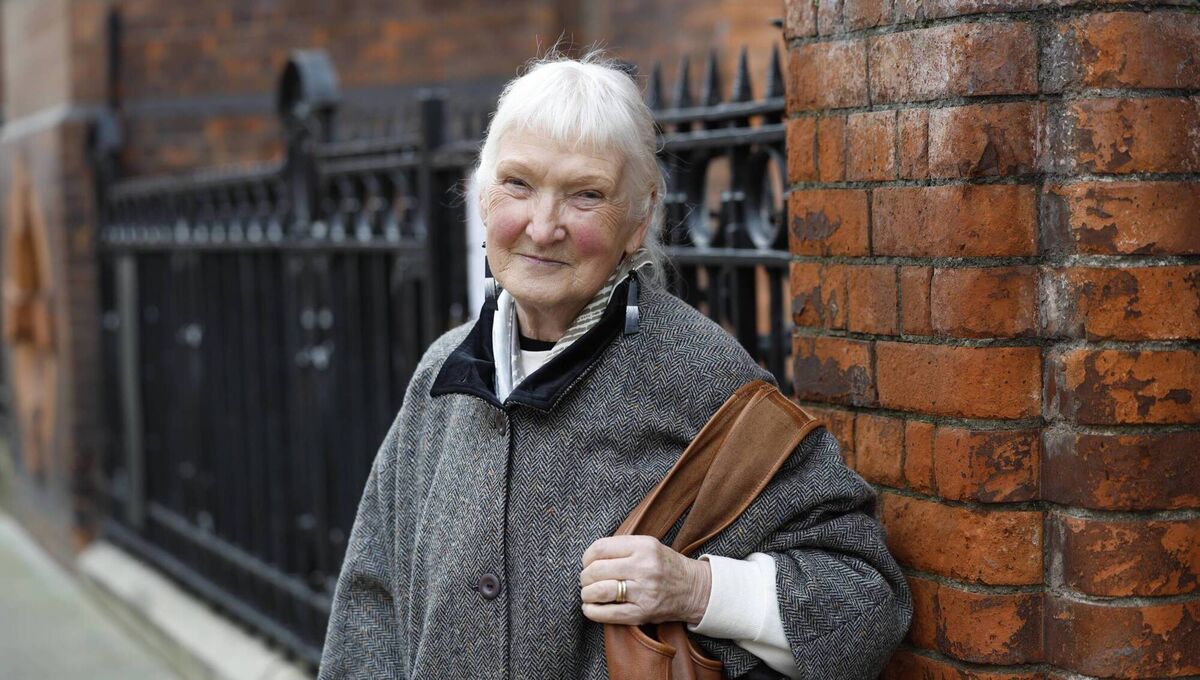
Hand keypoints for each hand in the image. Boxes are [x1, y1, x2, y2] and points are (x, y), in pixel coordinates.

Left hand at [579, 535, 711, 625]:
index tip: (586, 563)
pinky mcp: (643, 613)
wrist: (693, 588)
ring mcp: (644, 591)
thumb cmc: (664, 565)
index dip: (586, 557)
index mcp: (643, 546)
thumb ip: (621, 547)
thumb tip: (588, 558)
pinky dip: (592, 612)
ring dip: (586, 594)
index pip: (601, 548)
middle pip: (597, 570)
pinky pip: (609, 614)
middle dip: (585, 577)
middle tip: (585, 580)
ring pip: (600, 591)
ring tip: (587, 594)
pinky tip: (590, 608)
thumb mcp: (648, 545)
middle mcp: (644, 567)